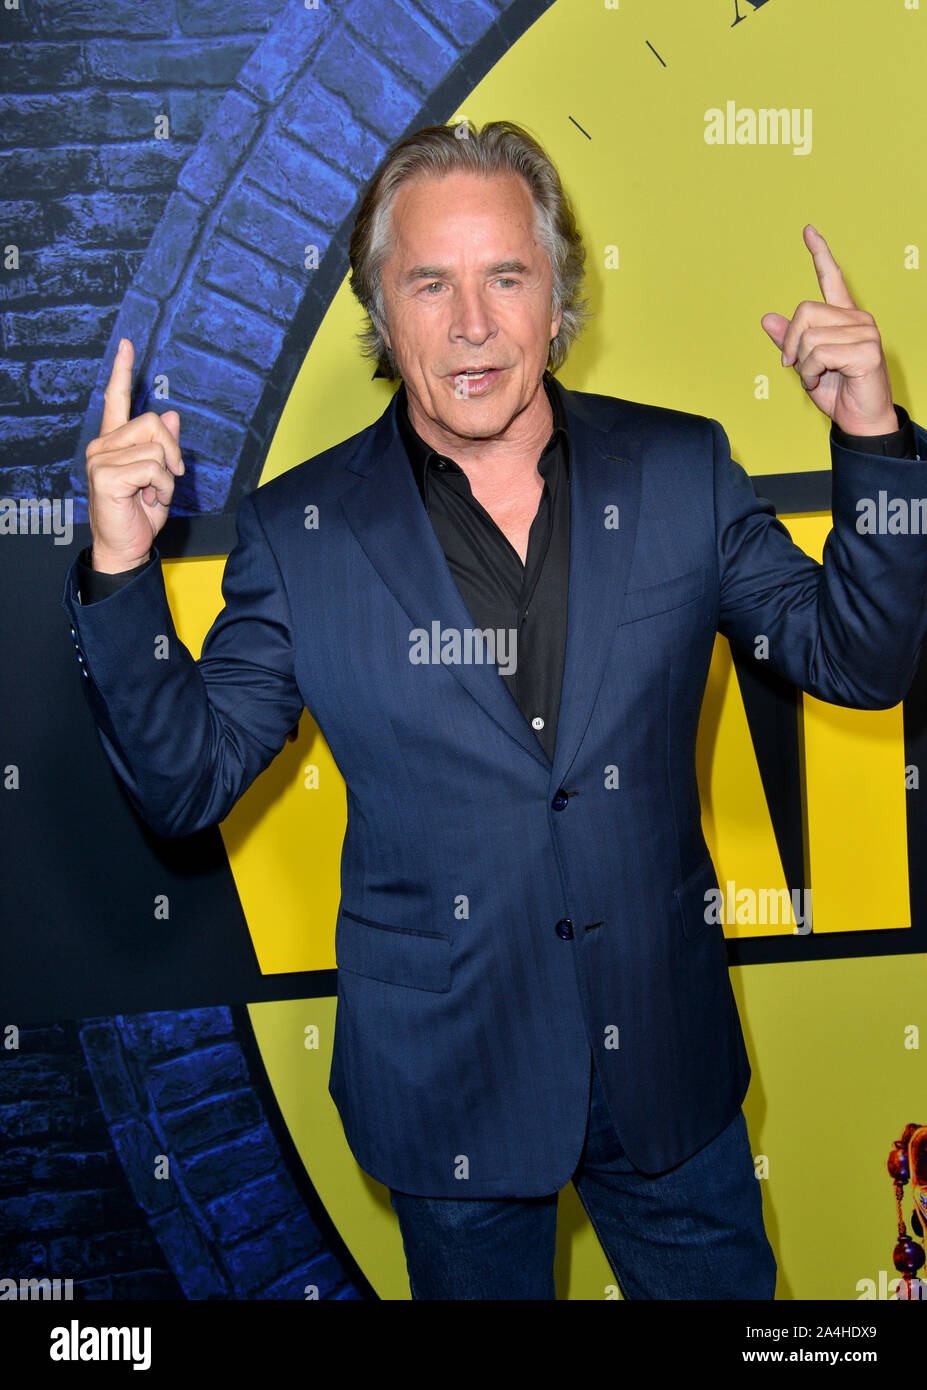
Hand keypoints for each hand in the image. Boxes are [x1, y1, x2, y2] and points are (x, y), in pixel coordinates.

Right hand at [85, 338, 184, 571]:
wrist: (126, 548)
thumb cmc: (141, 515)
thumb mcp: (161, 478)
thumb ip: (165, 447)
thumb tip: (171, 414)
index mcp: (113, 442)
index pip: (116, 399)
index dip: (121, 371)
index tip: (127, 344)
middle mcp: (102, 445)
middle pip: (152, 422)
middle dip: (173, 451)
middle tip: (169, 480)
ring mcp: (100, 459)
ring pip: (157, 448)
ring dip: (167, 478)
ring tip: (153, 496)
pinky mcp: (105, 475)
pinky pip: (154, 468)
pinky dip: (163, 488)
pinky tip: (149, 501)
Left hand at [760, 225, 897, 435]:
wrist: (859, 420)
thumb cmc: (836, 391)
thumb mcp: (804, 364)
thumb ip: (789, 341)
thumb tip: (766, 318)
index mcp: (843, 317)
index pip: (832, 278)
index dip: (819, 254)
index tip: (808, 231)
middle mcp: (856, 319)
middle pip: (804, 311)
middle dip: (791, 342)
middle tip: (796, 366)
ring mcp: (864, 332)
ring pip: (809, 337)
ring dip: (803, 365)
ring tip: (817, 377)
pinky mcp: (866, 351)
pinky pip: (819, 354)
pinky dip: (810, 373)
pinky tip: (821, 381)